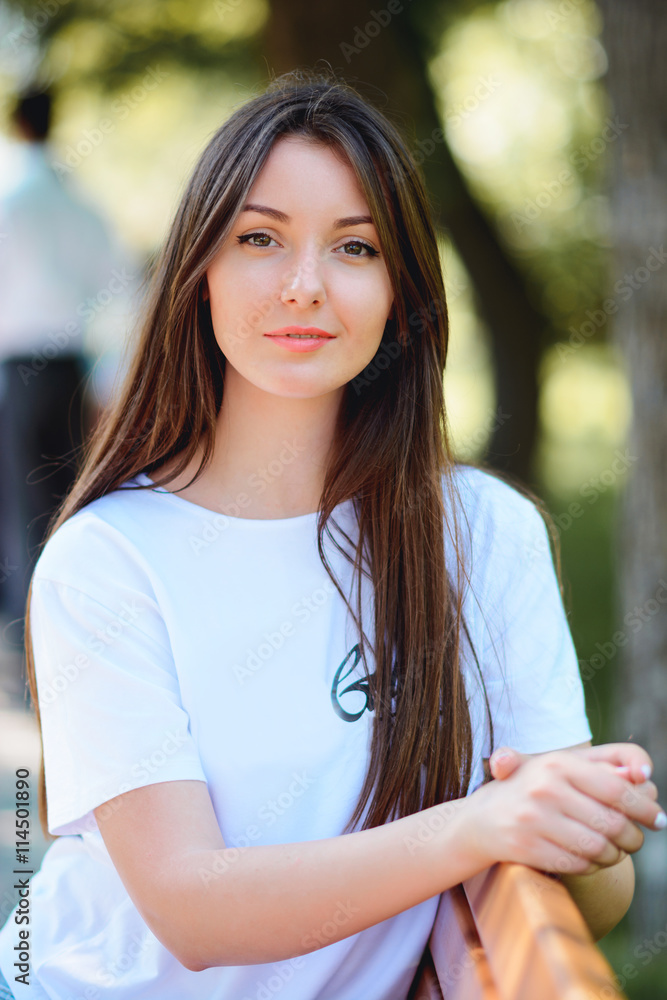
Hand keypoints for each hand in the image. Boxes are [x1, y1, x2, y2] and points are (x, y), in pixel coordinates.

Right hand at [465, 743, 664, 875]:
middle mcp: (544, 787)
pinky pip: (577, 864)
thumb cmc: (534, 789)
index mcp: (558, 762)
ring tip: (612, 851)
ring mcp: (533, 819)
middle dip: (633, 837)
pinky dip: (591, 866)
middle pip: (612, 823)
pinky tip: (588, 858)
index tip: (658, 820)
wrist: (481, 820)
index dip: (644, 807)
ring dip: (613, 855)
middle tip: (635, 841)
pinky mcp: (525, 847)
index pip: (616, 788)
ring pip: (598, 848)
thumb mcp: (562, 767)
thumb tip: (644, 777)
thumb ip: (604, 765)